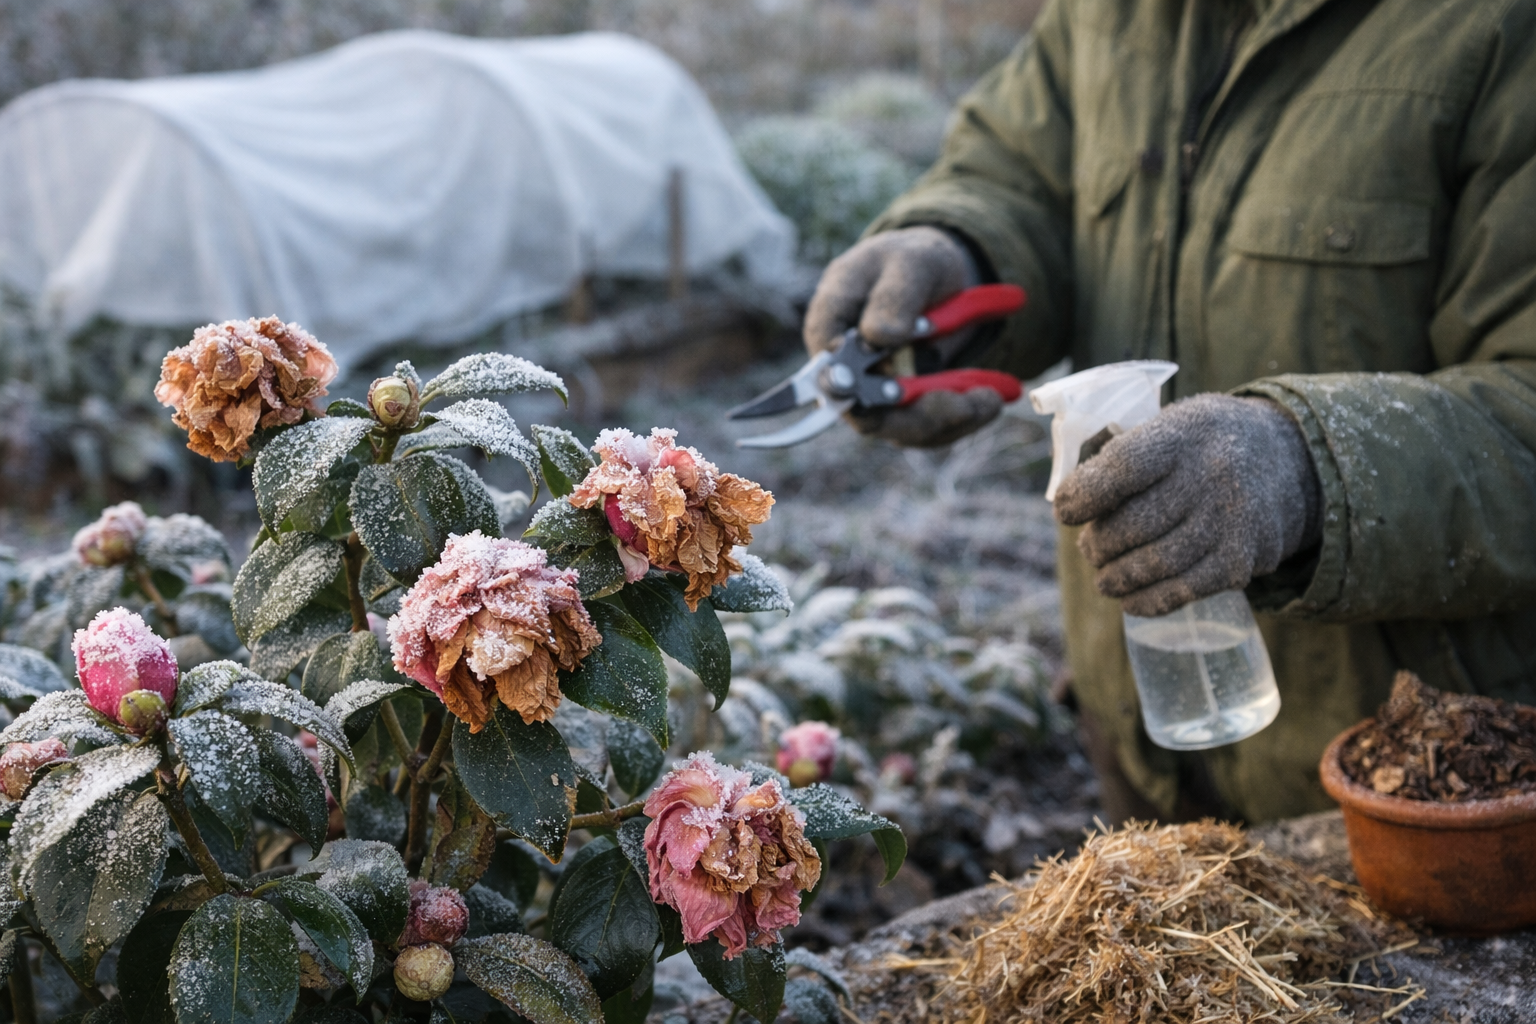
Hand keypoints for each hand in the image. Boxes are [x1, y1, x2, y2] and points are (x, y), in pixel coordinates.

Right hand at [804, 227, 1000, 446]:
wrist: (939, 277)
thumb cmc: (912, 262)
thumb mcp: (910, 263)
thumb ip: (893, 296)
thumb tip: (878, 337)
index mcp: (831, 324)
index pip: (826, 368)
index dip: (853, 388)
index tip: (894, 390)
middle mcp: (846, 369)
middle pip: (865, 415)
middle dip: (918, 414)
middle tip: (965, 403)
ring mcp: (873, 393)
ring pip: (902, 429)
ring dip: (949, 419)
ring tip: (989, 398)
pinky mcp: (904, 409)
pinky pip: (929, 430)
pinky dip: (963, 419)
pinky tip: (989, 399)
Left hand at [1053, 395, 1321, 616]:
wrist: (1289, 457)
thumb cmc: (1204, 445)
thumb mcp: (1171, 424)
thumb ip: (1122, 455)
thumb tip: (1070, 502)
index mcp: (1184, 434)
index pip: (1124, 467)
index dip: (1086, 494)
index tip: (1064, 511)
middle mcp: (1212, 475)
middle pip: (1135, 524)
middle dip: (1099, 544)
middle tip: (1088, 548)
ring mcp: (1231, 520)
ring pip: (1155, 563)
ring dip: (1117, 577)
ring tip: (1103, 577)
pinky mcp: (1242, 559)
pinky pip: (1184, 590)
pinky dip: (1148, 600)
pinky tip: (1129, 599)